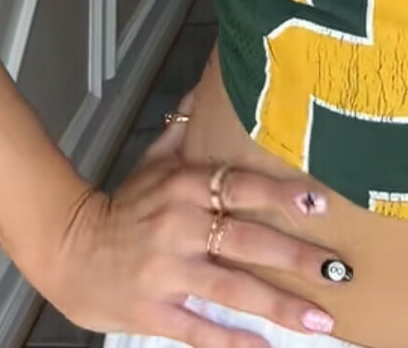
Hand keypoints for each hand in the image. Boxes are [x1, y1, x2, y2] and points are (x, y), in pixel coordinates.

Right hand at [44, 93, 344, 343]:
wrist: (68, 250)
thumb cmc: (122, 206)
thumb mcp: (153, 160)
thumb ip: (187, 128)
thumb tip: (211, 85)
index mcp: (184, 186)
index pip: (240, 186)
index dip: (280, 194)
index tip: (318, 204)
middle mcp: (180, 226)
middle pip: (246, 241)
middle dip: (296, 258)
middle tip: (338, 270)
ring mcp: (168, 272)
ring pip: (231, 288)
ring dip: (278, 305)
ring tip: (319, 318)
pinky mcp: (154, 310)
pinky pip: (199, 328)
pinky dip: (231, 340)